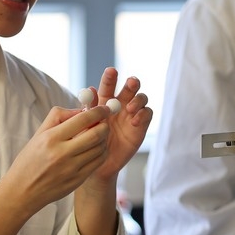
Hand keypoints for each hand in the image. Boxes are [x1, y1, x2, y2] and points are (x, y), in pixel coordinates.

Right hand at [3, 103, 113, 214]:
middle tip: (104, 121)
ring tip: (99, 134)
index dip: (98, 111)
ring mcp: (71, 169)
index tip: (103, 108)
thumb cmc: (30, 160)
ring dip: (104, 138)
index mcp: (51, 139)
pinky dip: (101, 152)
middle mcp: (62, 154)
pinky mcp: (77, 180)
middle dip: (104, 125)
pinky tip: (96, 148)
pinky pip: (98, 162)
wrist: (22, 191)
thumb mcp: (39, 134)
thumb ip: (59, 117)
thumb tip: (81, 109)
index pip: (82, 120)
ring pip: (100, 148)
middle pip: (96, 134)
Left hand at [80, 66, 152, 184]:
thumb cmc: (89, 142)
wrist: (98, 163)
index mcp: (105, 101)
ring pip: (141, 98)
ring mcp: (132, 114)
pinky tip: (134, 121)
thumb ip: (90, 108)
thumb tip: (90, 89)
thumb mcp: (87, 124)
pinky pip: (147, 113)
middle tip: (130, 83)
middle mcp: (121, 104)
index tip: (111, 71)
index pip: (109, 85)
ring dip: (137, 100)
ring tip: (129, 108)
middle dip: (131, 83)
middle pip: (130, 87)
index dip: (110, 77)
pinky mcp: (141, 125)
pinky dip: (142, 114)